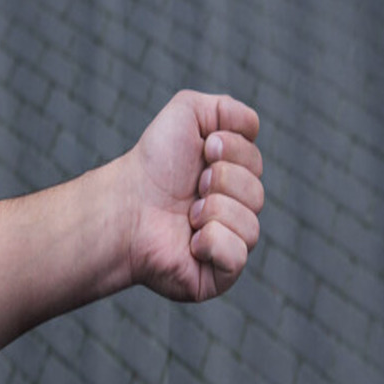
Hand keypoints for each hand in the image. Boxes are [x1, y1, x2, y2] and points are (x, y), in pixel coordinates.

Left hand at [122, 90, 263, 301]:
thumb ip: (227, 108)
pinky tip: (191, 242)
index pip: (257, 161)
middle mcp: (234, 212)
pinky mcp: (220, 275)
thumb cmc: (153, 164)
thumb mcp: (188, 112)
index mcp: (232, 178)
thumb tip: (254, 127)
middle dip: (222, 181)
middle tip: (192, 187)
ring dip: (214, 211)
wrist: (125, 206)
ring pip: (251, 225)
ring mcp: (228, 245)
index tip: (203, 150)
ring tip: (187, 216)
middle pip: (258, 193)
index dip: (231, 151)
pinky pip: (238, 255)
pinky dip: (213, 242)